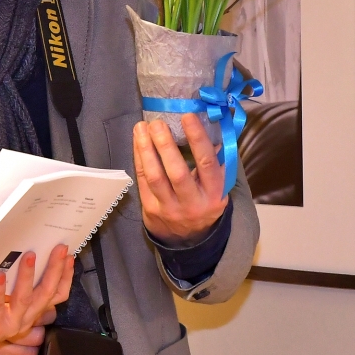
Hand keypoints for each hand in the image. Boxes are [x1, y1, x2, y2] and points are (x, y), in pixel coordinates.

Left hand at [0, 245, 72, 354]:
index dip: (64, 277)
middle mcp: (23, 319)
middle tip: (59, 250)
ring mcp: (10, 324)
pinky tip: (0, 276)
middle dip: (55, 270)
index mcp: (26, 312)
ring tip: (30, 257)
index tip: (67, 257)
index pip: (54, 295)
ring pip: (27, 300)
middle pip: (47, 295)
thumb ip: (7, 282)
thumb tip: (16, 255)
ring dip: (29, 276)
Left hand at [133, 113, 226, 247]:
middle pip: (177, 172)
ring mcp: (170, 208)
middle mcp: (193, 203)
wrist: (188, 238)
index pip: (207, 164)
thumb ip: (214, 163)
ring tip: (142, 128)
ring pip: (155, 177)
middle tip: (157, 122)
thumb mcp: (217, 188)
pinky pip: (142, 181)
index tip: (188, 116)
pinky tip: (138, 142)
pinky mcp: (151, 209)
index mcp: (214, 194)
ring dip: (146, 149)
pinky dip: (139, 159)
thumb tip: (208, 129)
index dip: (197, 139)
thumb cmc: (204, 203)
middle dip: (165, 144)